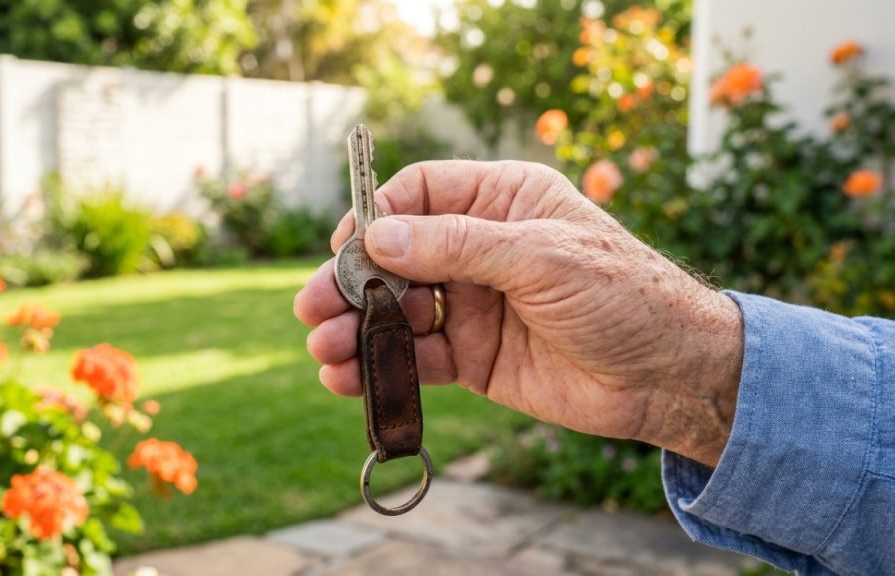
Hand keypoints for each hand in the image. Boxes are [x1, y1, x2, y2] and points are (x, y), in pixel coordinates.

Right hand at [294, 160, 742, 466]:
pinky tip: (348, 379)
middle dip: (351, 282)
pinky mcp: (473, 357)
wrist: (669, 377)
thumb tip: (378, 236)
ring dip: (356, 327)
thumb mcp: (543, 257)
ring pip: (397, 310)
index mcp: (501, 201)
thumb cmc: (624, 296)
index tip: (347, 250)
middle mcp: (480, 249)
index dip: (376, 217)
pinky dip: (380, 367)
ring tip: (324, 349)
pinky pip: (415, 358)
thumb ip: (458, 246)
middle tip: (312, 307)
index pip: (419, 195)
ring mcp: (474, 304)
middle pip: (395, 256)